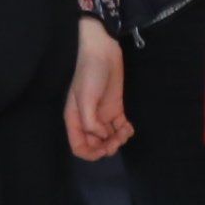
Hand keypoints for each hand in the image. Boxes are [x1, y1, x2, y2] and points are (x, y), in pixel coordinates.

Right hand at [65, 19, 130, 160]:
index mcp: (75, 120)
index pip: (79, 147)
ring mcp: (102, 115)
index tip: (105, 148)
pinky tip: (129, 126)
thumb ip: (90, 121)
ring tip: (125, 131)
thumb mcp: (85, 98)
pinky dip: (126, 131)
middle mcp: (88, 121)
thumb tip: (101, 135)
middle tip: (117, 139)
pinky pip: (120, 128)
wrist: (102, 51)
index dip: (91, 154)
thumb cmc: (90, 74)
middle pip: (95, 146)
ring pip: (109, 138)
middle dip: (107, 147)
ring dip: (118, 140)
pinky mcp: (115, 109)